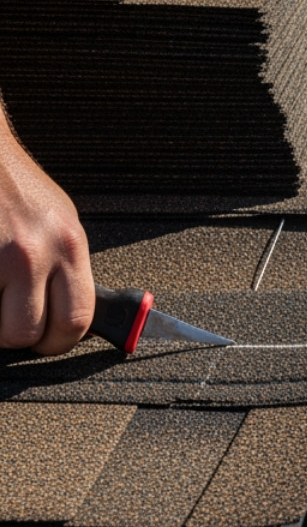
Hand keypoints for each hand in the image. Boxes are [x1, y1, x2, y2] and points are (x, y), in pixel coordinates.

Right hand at [0, 116, 92, 354]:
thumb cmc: (15, 186)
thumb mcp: (59, 221)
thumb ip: (67, 266)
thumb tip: (74, 314)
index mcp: (68, 246)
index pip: (76, 321)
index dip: (58, 341)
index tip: (47, 340)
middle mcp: (32, 252)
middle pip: (27, 334)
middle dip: (16, 337)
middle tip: (9, 322)